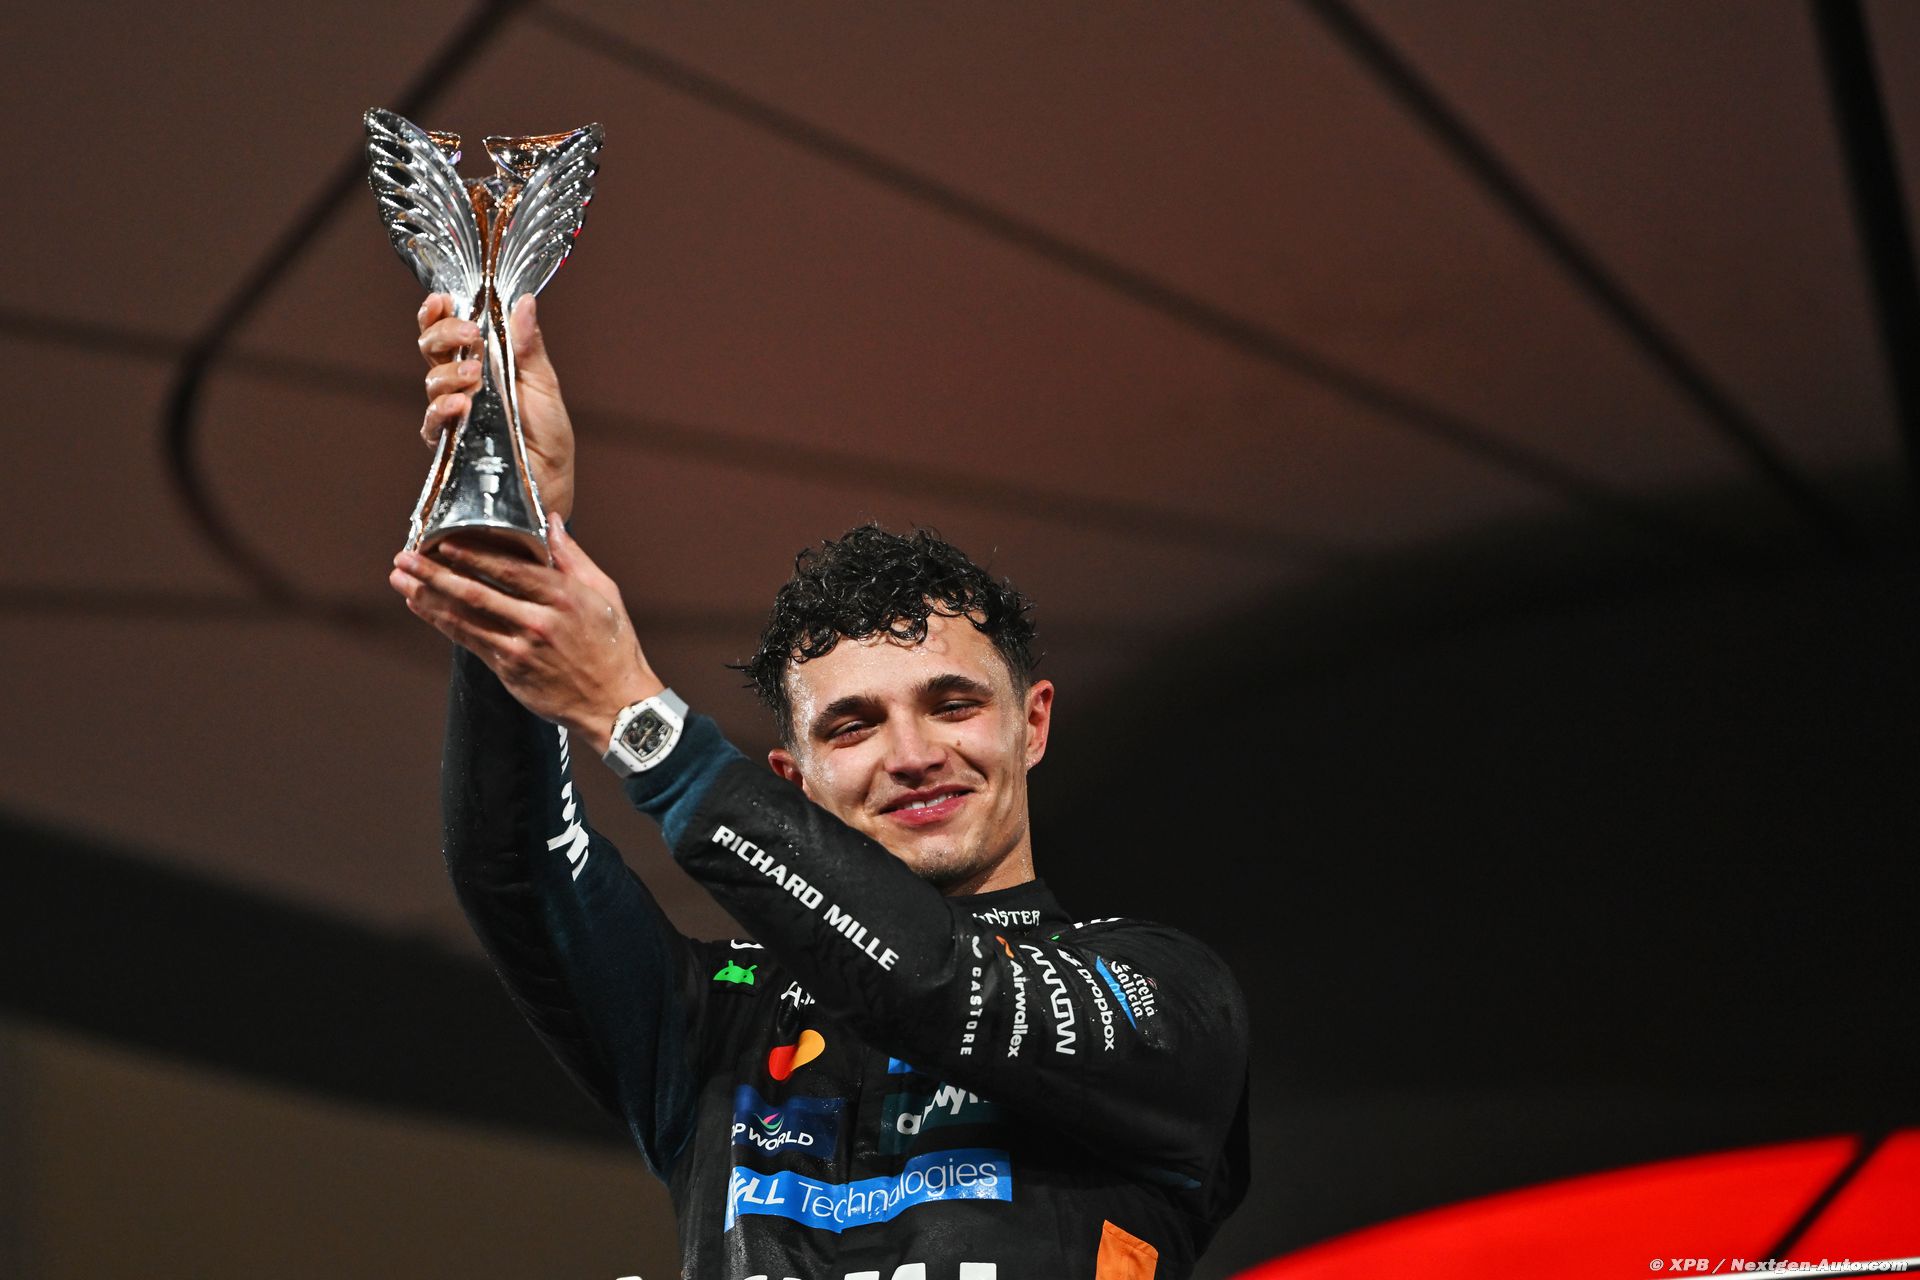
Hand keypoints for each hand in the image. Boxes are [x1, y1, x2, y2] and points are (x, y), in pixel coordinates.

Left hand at [389, 517, 662, 751]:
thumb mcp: (604, 593)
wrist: (616, 704)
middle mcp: (539, 622)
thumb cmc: (614, 646)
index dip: (472, 556)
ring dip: (428, 598)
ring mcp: (522, 649)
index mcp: (564, 597)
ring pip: (465, 619)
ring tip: (400, 580)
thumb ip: (573, 557)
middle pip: (477, 593)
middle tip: (404, 558)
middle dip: (434, 573)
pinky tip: (423, 609)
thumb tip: (553, 522)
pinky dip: (443, 624)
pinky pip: (470, 642)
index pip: (509, 570)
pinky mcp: (511, 671)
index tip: (443, 542)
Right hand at [417, 292, 576, 522]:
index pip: (449, 330)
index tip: (443, 299)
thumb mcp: (544, 383)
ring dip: (450, 371)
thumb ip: (529, 346)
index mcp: (482, 362)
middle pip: (432, 348)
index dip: (438, 312)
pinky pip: (433, 421)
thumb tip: (525, 303)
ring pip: (431, 380)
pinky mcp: (448, 441)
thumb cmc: (547, 433)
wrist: (550, 480)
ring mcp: (452, 412)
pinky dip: (444, 408)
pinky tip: (461, 404)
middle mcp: (461, 383)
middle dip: (443, 333)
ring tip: (474, 375)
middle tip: (470, 333)